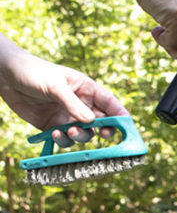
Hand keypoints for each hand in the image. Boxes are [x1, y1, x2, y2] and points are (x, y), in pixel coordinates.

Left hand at [0, 40, 127, 146]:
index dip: (120, 115)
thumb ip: (73, 104)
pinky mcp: (53, 126)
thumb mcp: (55, 85)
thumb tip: (90, 122)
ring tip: (69, 131)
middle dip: (104, 130)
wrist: (5, 76)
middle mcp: (81, 105)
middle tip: (103, 134)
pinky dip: (62, 140)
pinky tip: (55, 133)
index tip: (128, 127)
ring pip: (84, 133)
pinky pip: (64, 139)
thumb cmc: (33, 72)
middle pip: (101, 122)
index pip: (110, 103)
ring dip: (80, 136)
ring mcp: (68, 117)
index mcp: (87, 90)